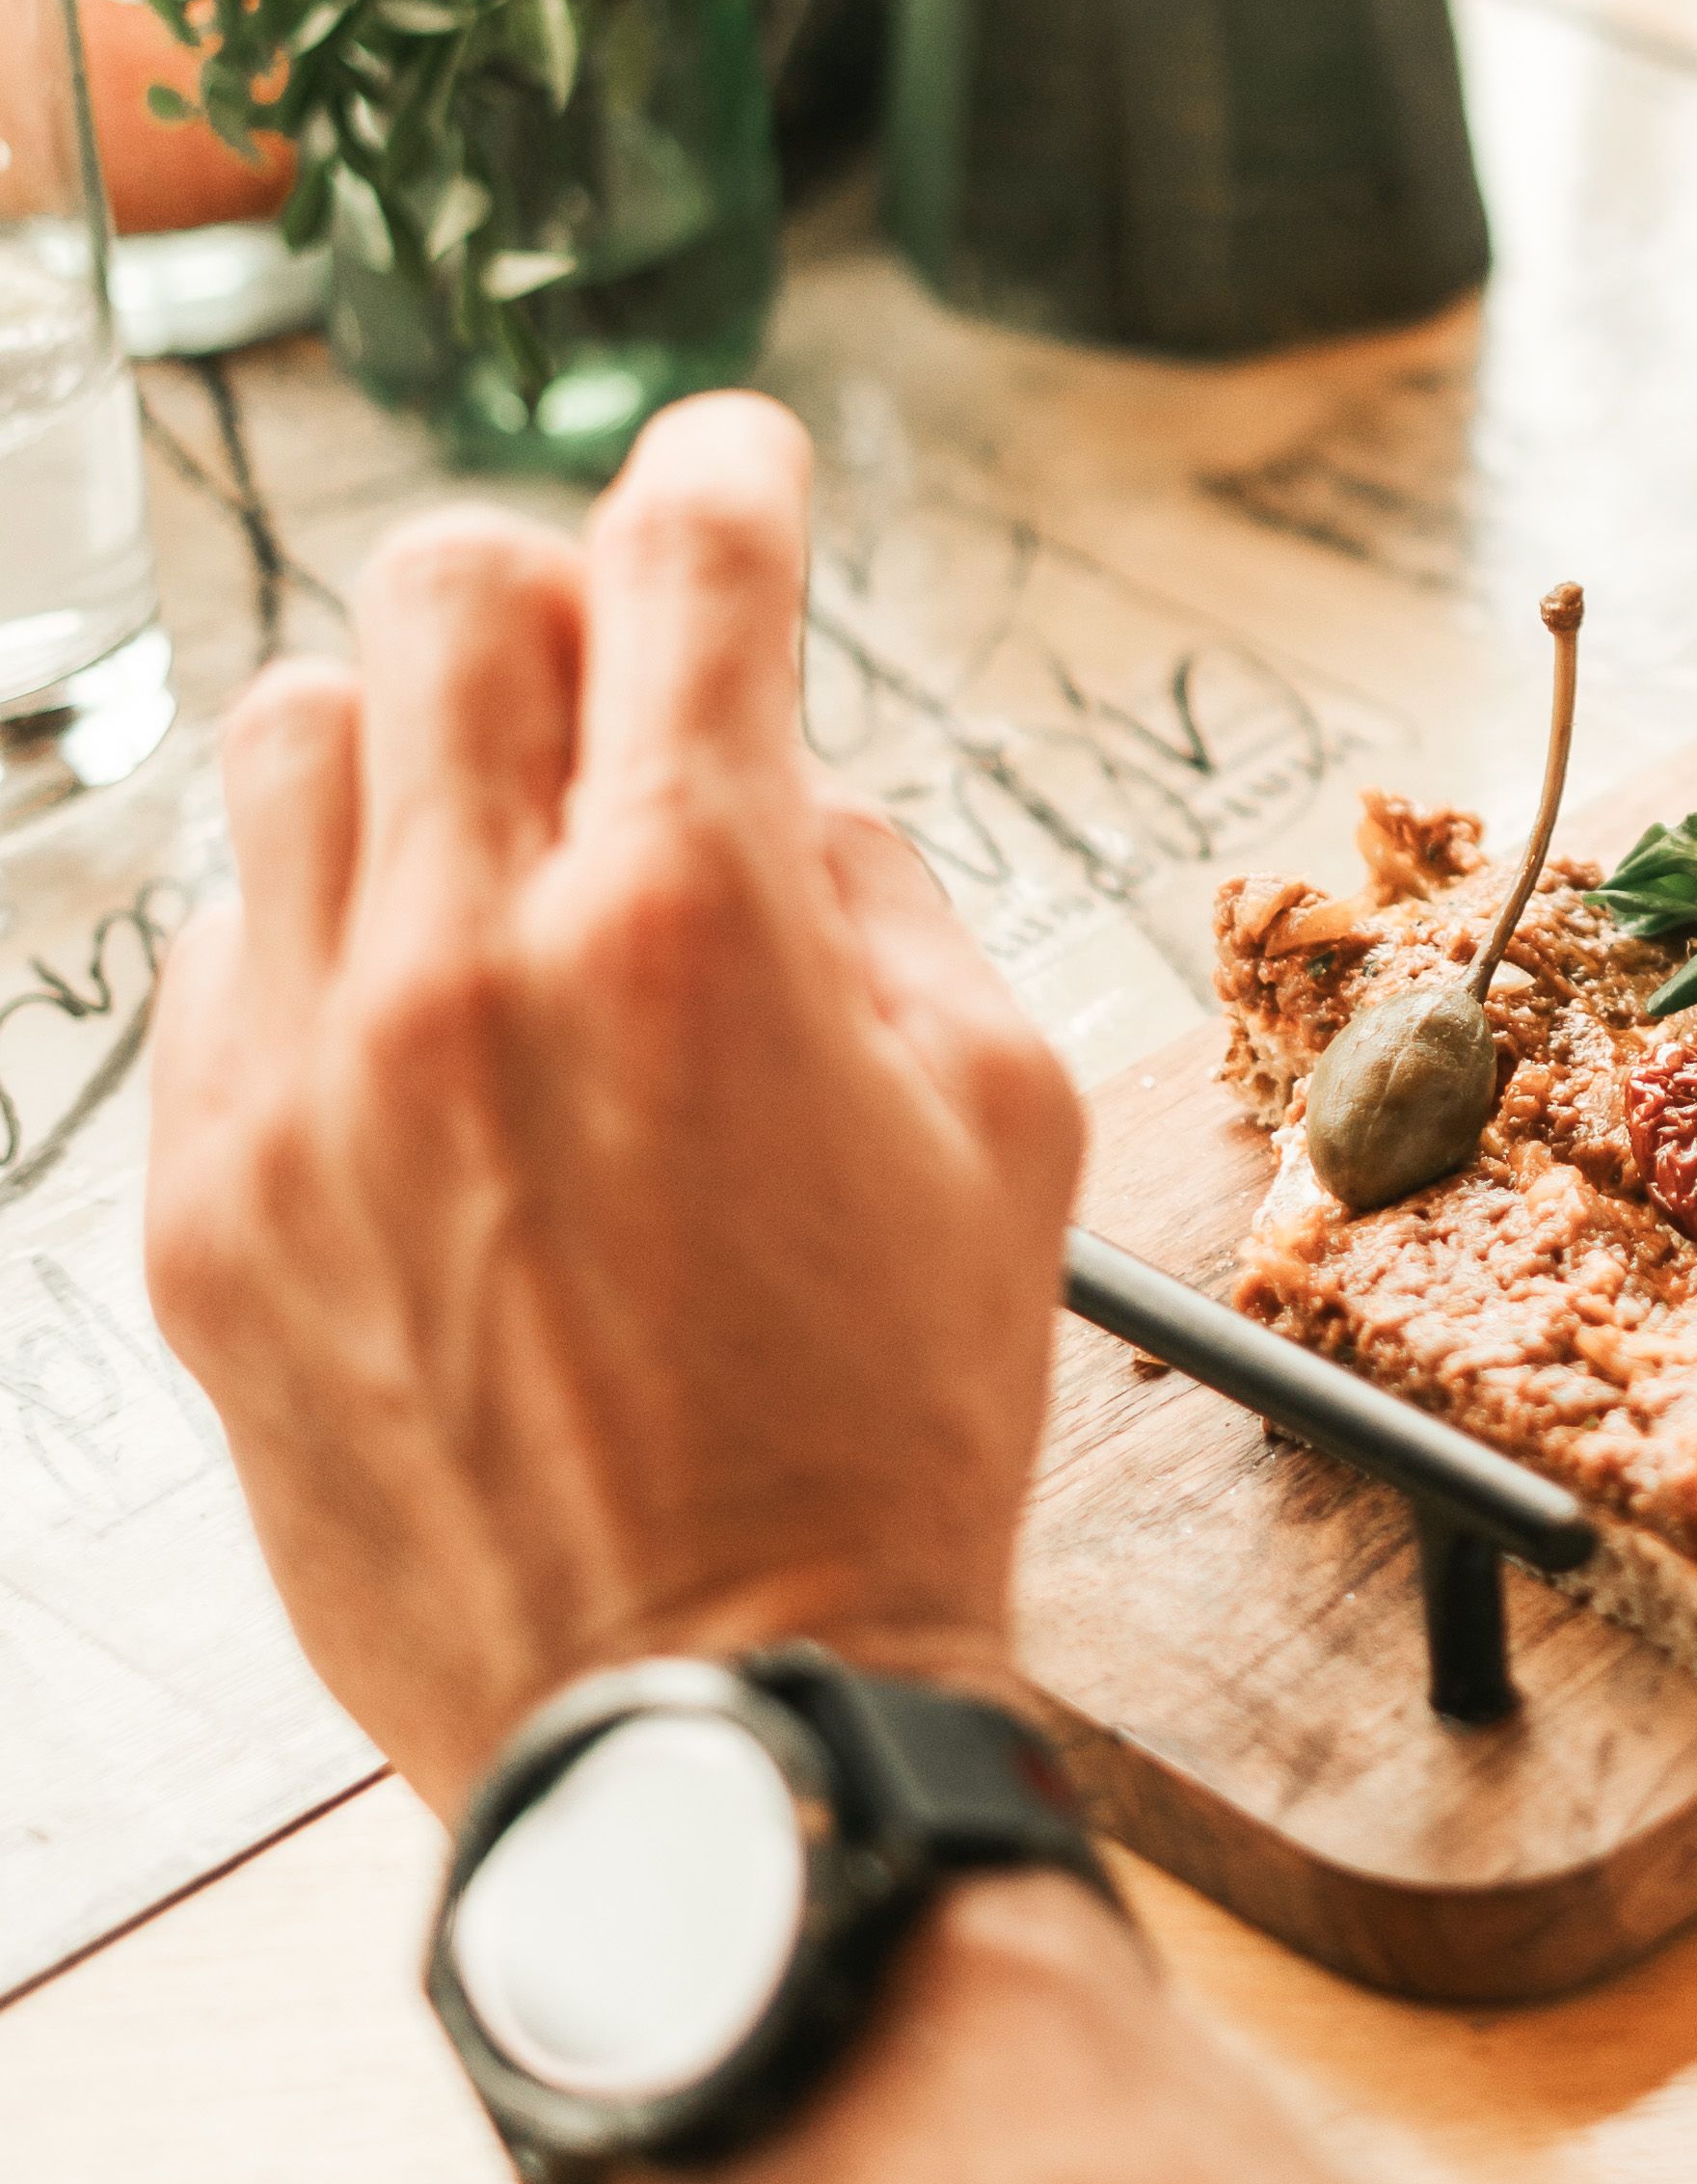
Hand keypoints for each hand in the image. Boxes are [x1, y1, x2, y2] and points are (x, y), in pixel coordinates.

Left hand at [144, 394, 1082, 1814]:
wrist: (718, 1715)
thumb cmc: (888, 1429)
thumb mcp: (1005, 1117)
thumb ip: (884, 895)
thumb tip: (776, 788)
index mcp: (695, 922)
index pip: (683, 560)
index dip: (723, 471)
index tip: (730, 468)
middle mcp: (468, 968)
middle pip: (439, 594)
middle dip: (547, 587)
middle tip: (606, 663)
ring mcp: (306, 1092)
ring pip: (287, 746)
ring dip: (403, 748)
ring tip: (486, 849)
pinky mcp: (203, 1220)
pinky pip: (220, 968)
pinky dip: (322, 952)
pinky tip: (419, 1047)